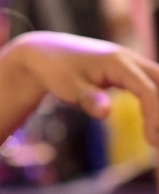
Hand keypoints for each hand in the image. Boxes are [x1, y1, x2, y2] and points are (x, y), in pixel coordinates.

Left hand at [12, 31, 158, 144]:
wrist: (45, 52)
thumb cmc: (55, 71)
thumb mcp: (66, 87)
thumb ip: (88, 99)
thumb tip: (105, 113)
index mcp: (118, 62)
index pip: (149, 90)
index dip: (155, 115)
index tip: (153, 141)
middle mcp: (130, 59)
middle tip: (157, 142)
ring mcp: (131, 63)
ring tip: (155, 138)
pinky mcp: (129, 70)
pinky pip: (151, 84)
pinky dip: (156, 101)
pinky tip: (153, 124)